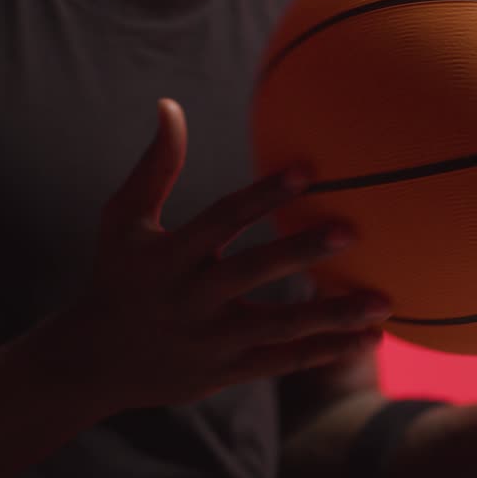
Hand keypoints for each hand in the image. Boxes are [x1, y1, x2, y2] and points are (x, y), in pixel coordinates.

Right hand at [52, 99, 391, 413]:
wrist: (92, 362)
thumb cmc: (115, 276)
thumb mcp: (122, 220)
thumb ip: (155, 166)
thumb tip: (170, 104)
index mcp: (169, 256)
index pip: (221, 219)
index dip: (262, 195)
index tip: (306, 169)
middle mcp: (191, 298)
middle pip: (252, 272)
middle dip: (300, 253)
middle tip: (352, 231)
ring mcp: (211, 340)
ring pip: (279, 327)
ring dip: (332, 315)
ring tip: (384, 301)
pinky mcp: (226, 372)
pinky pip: (283, 362)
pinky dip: (327, 352)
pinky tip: (371, 337)